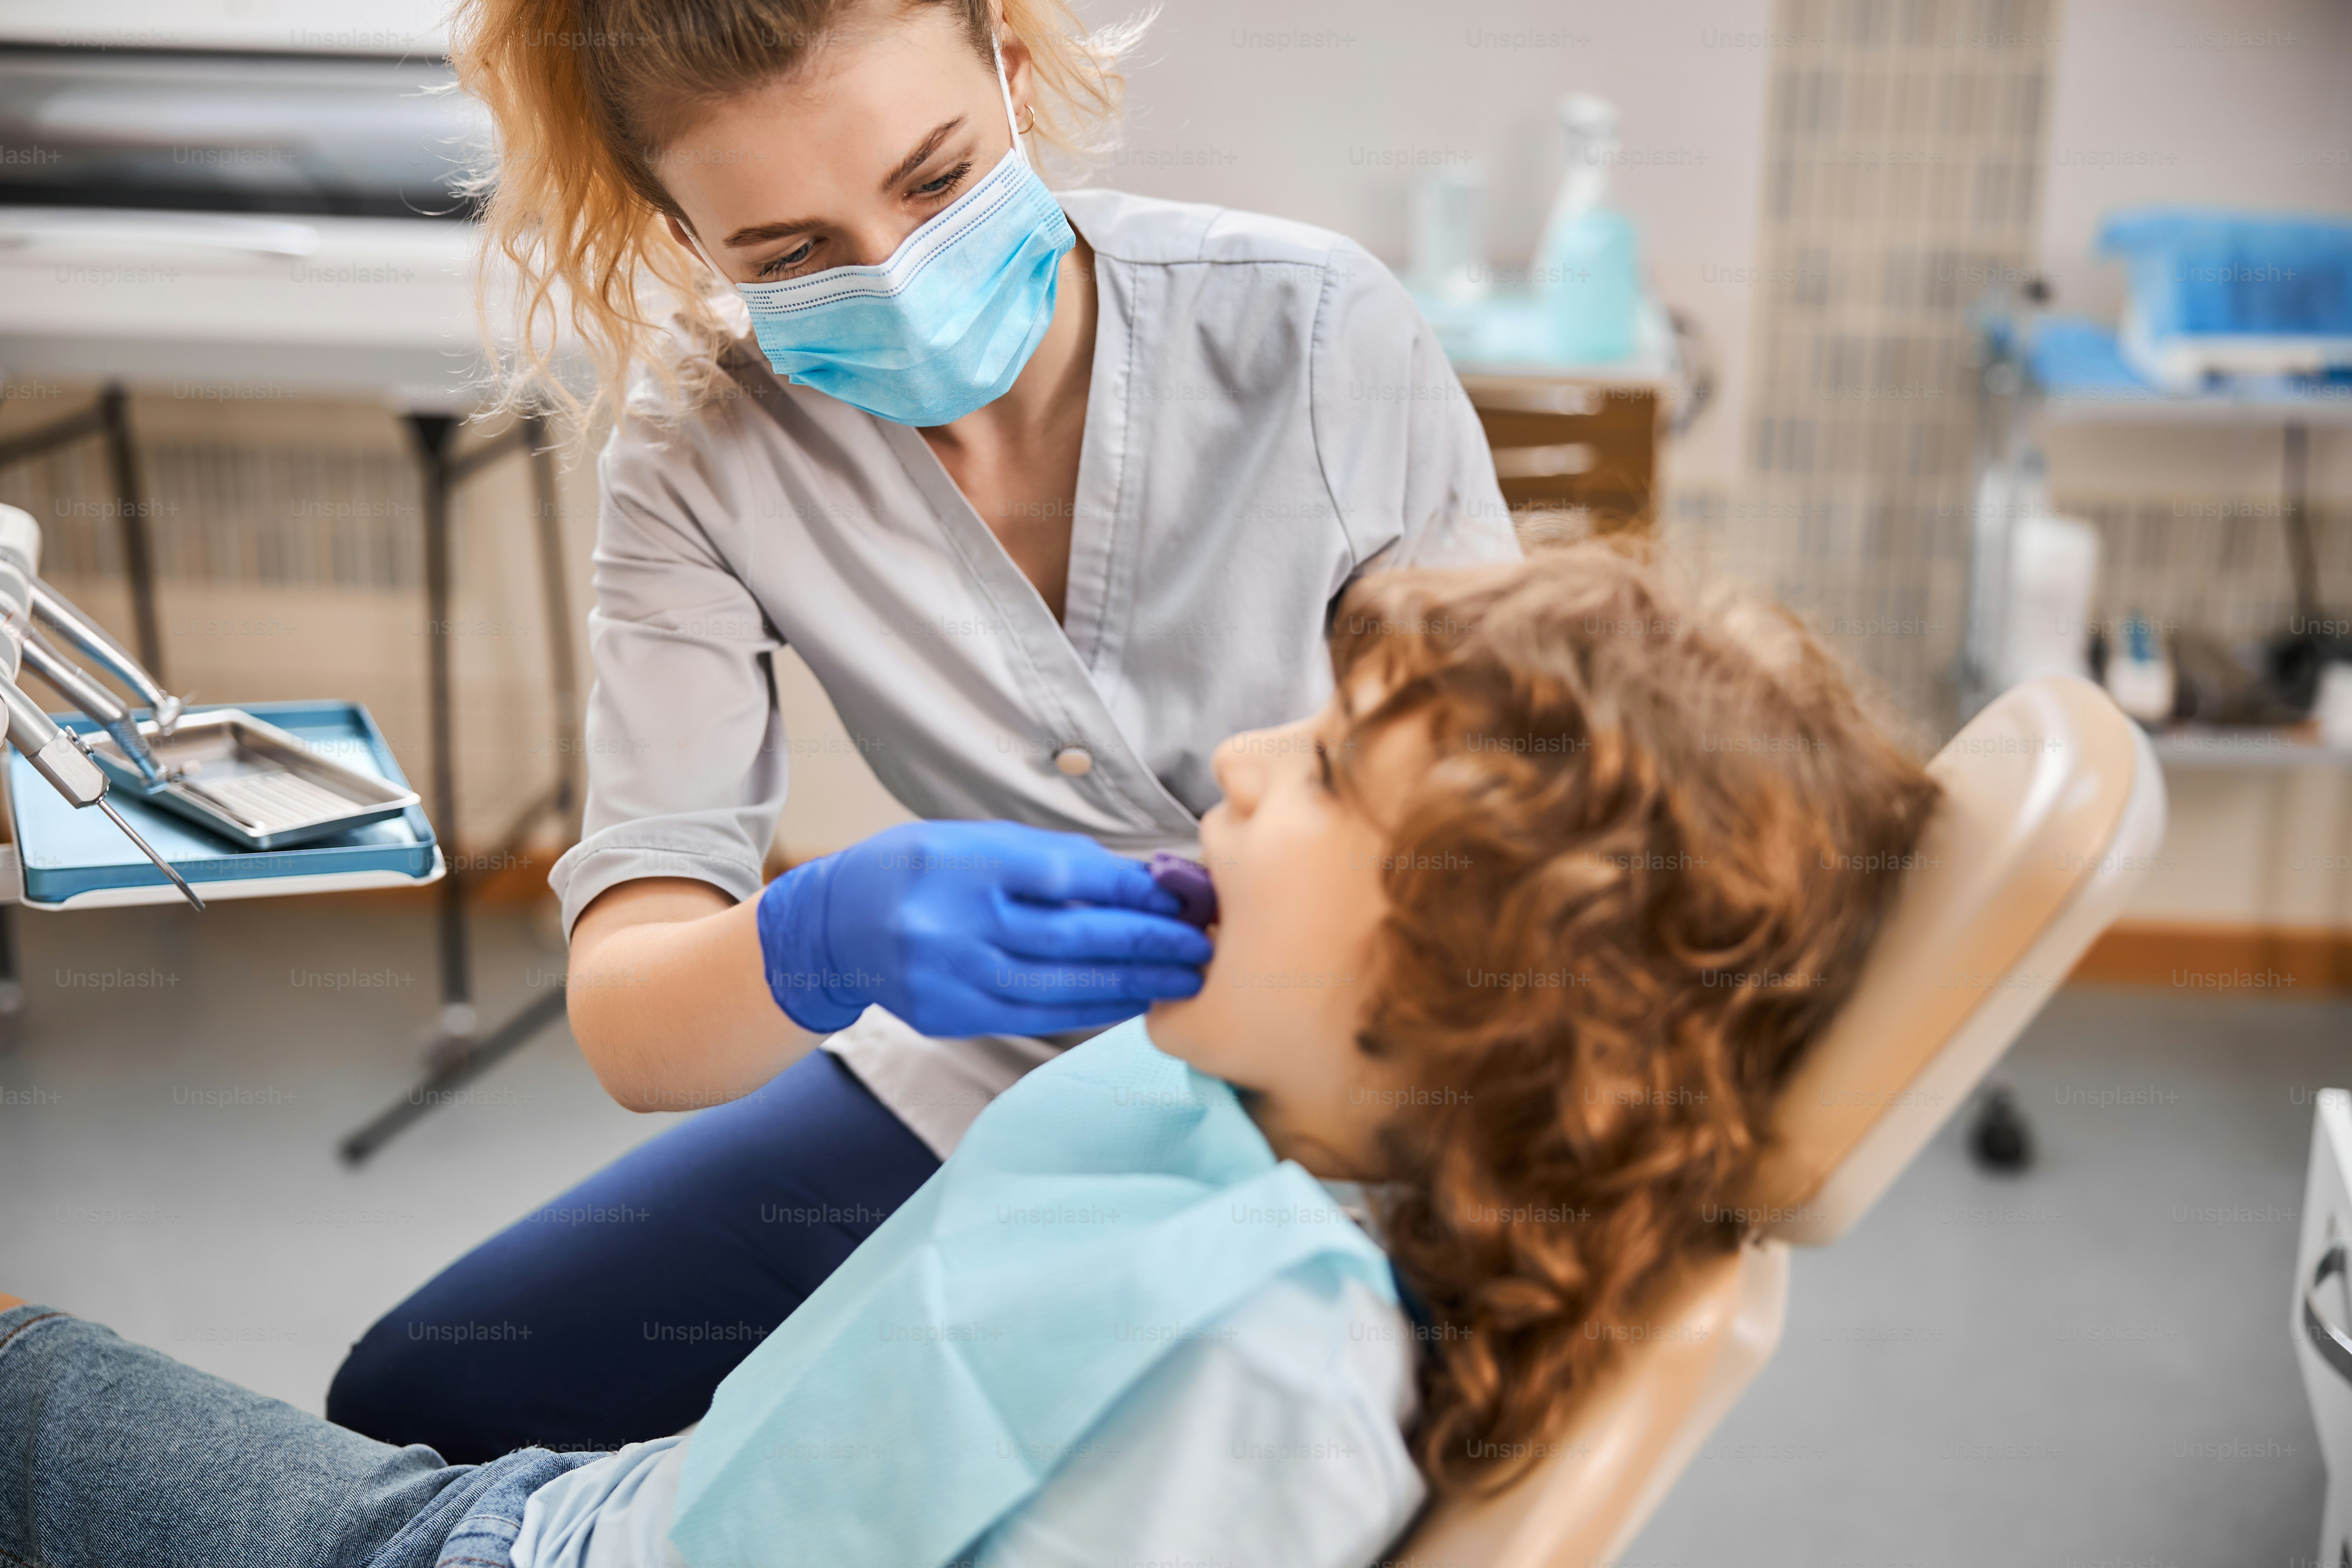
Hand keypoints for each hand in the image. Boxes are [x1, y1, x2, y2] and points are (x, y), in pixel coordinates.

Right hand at [755, 820, 1211, 1037]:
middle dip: (1148, 944)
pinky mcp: (949, 1016)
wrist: (834, 925)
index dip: (1130, 891)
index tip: (1181, 896)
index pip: (1065, 878)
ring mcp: (950, 976)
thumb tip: (1137, 882)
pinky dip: (1091, 1009)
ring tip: (1184, 980)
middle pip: (1072, 938)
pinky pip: (1036, 1015)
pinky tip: (1132, 1001)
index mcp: (964, 864)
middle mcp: (954, 923)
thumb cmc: (919, 870)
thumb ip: (1050, 860)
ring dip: (1132, 985)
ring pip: (1061, 987)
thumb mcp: (975, 840)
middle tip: (1203, 946)